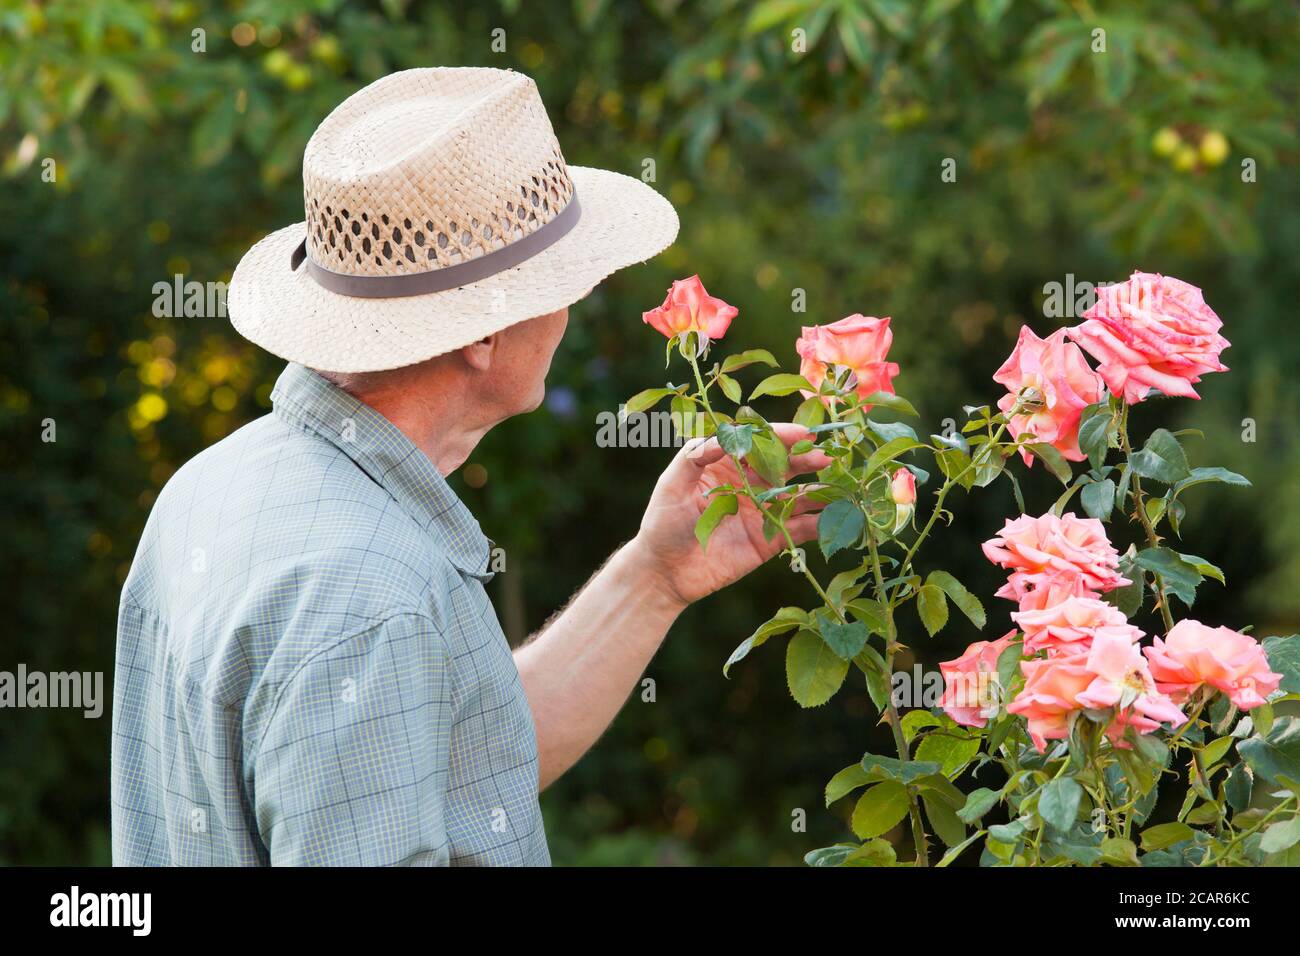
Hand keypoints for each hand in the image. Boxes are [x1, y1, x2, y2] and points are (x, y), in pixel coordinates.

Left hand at [628, 423, 831, 607]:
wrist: (664, 572)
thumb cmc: (662, 523)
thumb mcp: (671, 485)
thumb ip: (694, 458)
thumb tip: (724, 437)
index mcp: (727, 464)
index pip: (758, 443)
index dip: (781, 436)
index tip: (802, 433)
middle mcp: (749, 484)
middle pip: (784, 466)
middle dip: (806, 460)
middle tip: (826, 456)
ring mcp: (762, 511)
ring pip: (797, 496)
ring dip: (819, 490)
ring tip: (839, 485)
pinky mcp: (770, 540)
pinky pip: (799, 529)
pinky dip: (818, 524)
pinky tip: (834, 518)